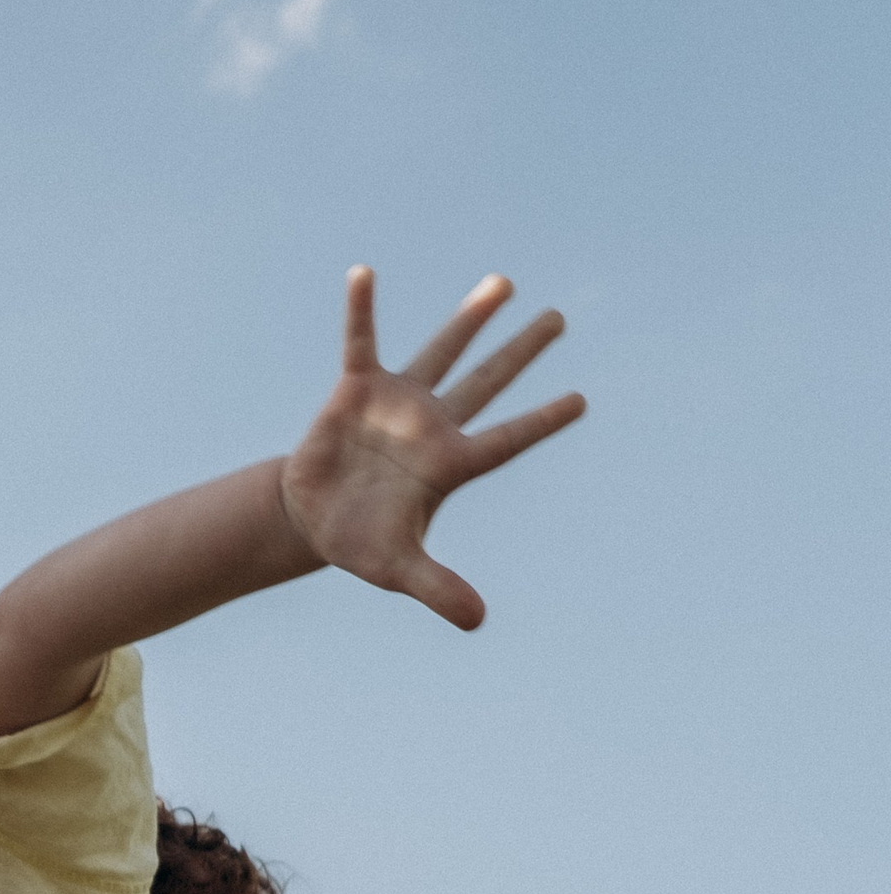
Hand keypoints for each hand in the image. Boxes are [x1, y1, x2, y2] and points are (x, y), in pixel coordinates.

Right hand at [280, 270, 585, 630]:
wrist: (314, 519)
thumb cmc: (363, 543)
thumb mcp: (400, 569)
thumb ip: (439, 588)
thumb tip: (477, 620)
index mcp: (450, 465)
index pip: (506, 440)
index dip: (540, 422)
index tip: (579, 401)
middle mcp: (432, 425)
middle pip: (488, 381)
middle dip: (522, 351)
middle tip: (558, 318)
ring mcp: (397, 403)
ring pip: (443, 351)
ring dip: (470, 319)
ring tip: (503, 283)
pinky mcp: (356, 389)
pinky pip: (361, 342)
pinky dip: (361, 310)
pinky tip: (365, 273)